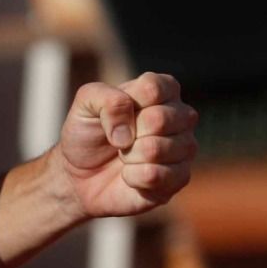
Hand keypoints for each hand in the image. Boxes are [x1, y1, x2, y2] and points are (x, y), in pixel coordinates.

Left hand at [49, 72, 198, 219]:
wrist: (81, 174)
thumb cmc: (88, 132)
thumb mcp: (86, 103)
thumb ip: (106, 99)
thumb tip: (128, 132)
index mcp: (164, 89)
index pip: (153, 89)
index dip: (125, 107)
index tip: (112, 115)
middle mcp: (182, 116)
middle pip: (159, 119)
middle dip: (127, 134)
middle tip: (119, 140)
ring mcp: (185, 148)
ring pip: (157, 150)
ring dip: (129, 157)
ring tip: (125, 157)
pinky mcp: (180, 178)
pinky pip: (156, 176)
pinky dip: (132, 177)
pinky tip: (130, 175)